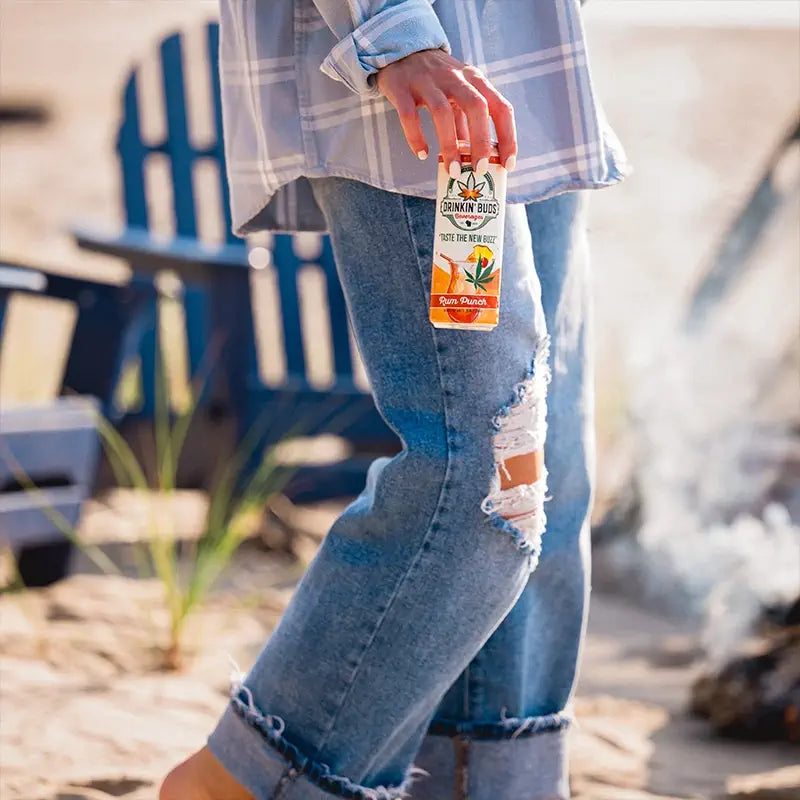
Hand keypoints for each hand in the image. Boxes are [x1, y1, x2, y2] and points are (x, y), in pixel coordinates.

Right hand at [376, 49, 516, 175]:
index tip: (507, 165)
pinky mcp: (402, 88)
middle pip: (476, 107)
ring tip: (453, 171)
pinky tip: (423, 155)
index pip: (501, 107)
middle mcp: (454, 77)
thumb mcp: (458, 94)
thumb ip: (466, 122)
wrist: (400, 51)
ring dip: (449, 146)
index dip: (508, 137)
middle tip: (479, 169)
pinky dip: (416, 138)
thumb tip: (477, 158)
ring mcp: (427, 81)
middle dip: (481, 141)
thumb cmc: (436, 80)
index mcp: (474, 79)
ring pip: (442, 113)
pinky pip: (409, 116)